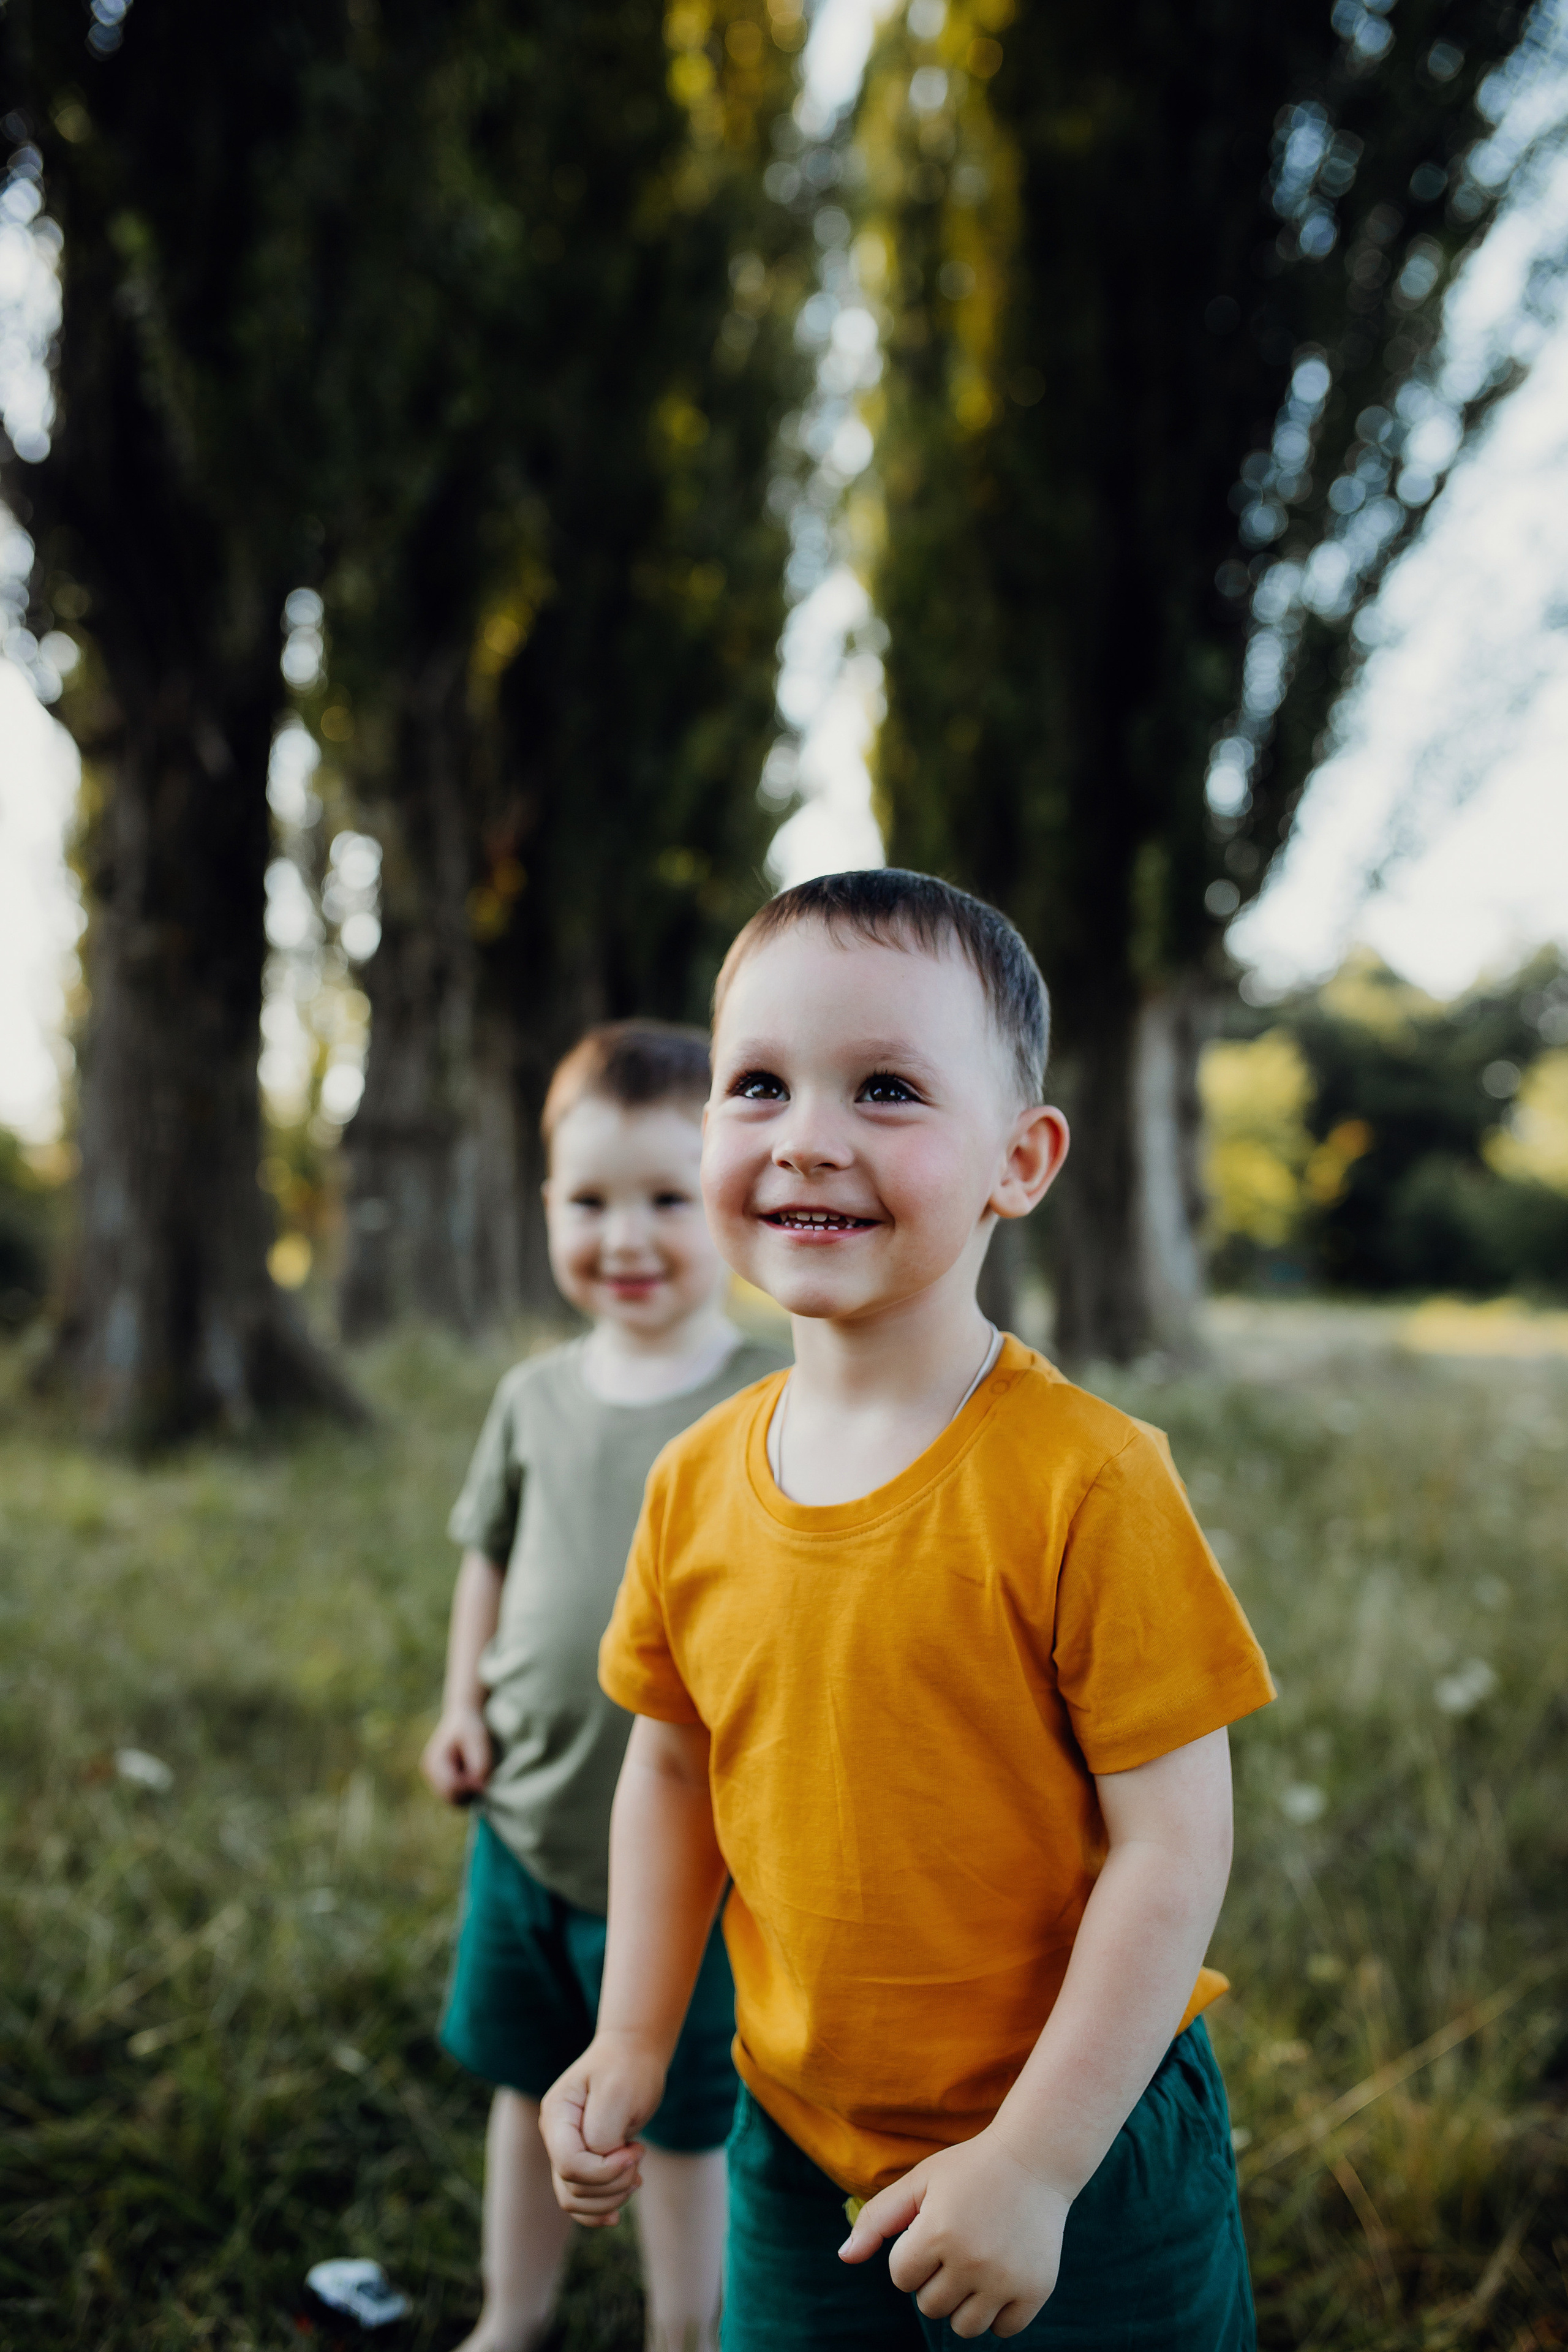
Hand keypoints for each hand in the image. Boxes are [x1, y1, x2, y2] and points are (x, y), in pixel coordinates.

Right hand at [420, 1704, 491, 1802]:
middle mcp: (430, 1772)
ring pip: (454, 1800)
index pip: (451, 1787)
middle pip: (451, 1798)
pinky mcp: (442, 1780)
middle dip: (469, 1792)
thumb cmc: (471, 1726)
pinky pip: (456, 1795)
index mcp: (435, 1761)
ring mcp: (434, 1778)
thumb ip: (481, 1765)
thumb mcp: (480, 1741)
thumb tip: (481, 1788)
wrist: (463, 1716)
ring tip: (477, 1771)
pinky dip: (467, 1790)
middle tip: (482, 1775)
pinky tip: (473, 1773)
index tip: (483, 1777)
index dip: (469, 1787)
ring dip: (469, 1792)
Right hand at [540, 2031, 667, 2226]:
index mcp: (557, 2114)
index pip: (570, 2165)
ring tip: (637, 2173)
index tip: (635, 2150)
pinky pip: (580, 2200)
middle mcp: (555, 2134)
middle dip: (613, 2184)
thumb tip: (599, 2164)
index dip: (605, 2170)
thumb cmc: (629, 2069)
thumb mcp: (619, 2093)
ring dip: (612, 2197)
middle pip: (573, 2187)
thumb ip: (603, 2133)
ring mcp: (565, 2149)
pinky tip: (616, 2214)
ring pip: (575, 2200)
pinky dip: (598, 2210)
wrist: (633, 2055)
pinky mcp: (580, 2159)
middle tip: (639, 2155)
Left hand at [839, 2129, 1070, 2339]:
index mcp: (938, 2232)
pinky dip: (998, 2313)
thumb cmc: (969, 2169)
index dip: (911, 2254)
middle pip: (930, 2306)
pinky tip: (999, 2278)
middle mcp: (972, 2260)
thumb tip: (844, 2258)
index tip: (930, 2230)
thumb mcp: (919, 2181)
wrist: (1035, 2158)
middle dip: (934, 2280)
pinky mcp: (1036, 2289)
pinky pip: (1004, 2330)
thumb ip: (877, 2219)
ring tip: (973, 2267)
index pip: (901, 2277)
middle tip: (954, 2245)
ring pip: (964, 2327)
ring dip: (962, 2303)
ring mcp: (1006, 2279)